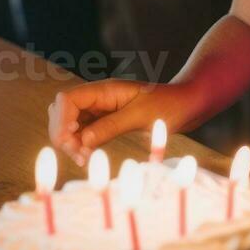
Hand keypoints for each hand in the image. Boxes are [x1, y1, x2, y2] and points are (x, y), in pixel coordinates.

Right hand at [48, 79, 192, 166]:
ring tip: (84, 160)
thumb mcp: (141, 116)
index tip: (71, 140)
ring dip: (71, 142)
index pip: (67, 99)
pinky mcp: (106, 121)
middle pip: (63, 112)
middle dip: (63, 134)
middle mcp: (99, 98)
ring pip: (70, 124)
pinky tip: (87, 156)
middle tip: (79, 156)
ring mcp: (101, 109)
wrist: (188, 104)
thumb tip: (83, 140)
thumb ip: (111, 126)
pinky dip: (81, 144)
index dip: (62, 119)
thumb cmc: (169, 105)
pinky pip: (83, 132)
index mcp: (105, 90)